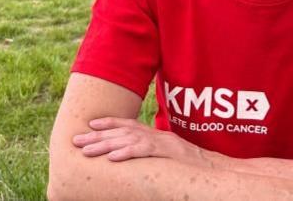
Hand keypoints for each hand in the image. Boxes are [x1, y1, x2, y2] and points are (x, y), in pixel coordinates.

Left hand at [72, 117, 208, 165]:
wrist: (216, 167)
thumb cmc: (195, 166)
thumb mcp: (172, 157)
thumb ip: (156, 154)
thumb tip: (140, 162)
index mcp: (158, 136)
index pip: (130, 125)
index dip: (109, 123)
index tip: (90, 125)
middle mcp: (157, 136)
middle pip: (122, 132)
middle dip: (97, 136)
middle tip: (76, 141)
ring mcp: (163, 143)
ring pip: (128, 140)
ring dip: (104, 145)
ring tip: (85, 151)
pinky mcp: (168, 152)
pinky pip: (144, 151)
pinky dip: (126, 153)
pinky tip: (111, 158)